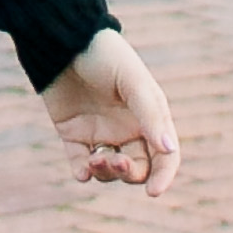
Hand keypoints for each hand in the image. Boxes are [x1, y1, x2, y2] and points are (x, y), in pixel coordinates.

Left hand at [43, 29, 179, 194]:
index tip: (154, 192)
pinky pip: (80, 163)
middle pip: (137, 168)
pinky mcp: (73, 134)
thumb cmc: (105, 56)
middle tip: (114, 162)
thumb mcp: (132, 82)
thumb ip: (150, 115)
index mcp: (149, 116)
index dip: (163, 175)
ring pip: (109, 170)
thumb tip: (169, 149)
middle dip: (129, 173)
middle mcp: (127, 129)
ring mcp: (100, 133)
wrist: (63, 40)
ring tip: (94, 159)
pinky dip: (83, 173)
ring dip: (106, 173)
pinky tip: (82, 171)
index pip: (164, 155)